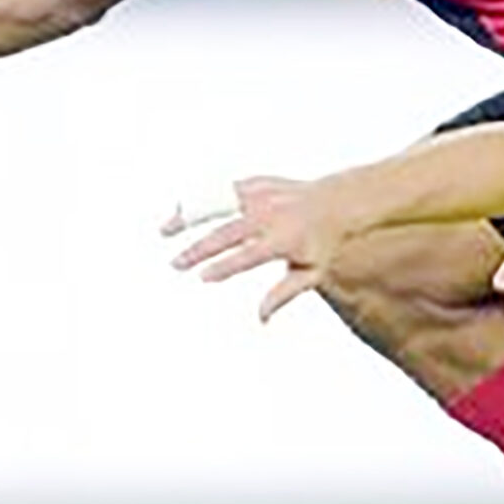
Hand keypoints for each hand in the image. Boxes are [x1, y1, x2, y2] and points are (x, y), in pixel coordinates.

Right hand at [163, 175, 348, 321]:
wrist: (338, 202)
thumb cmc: (324, 243)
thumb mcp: (312, 273)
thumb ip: (284, 294)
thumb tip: (261, 319)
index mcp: (285, 238)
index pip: (248, 255)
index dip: (225, 266)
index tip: (202, 276)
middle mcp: (271, 213)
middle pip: (227, 232)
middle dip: (199, 248)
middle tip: (176, 264)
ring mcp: (262, 195)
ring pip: (218, 204)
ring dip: (190, 216)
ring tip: (165, 230)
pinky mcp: (255, 184)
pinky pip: (223, 190)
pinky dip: (202, 200)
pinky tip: (181, 211)